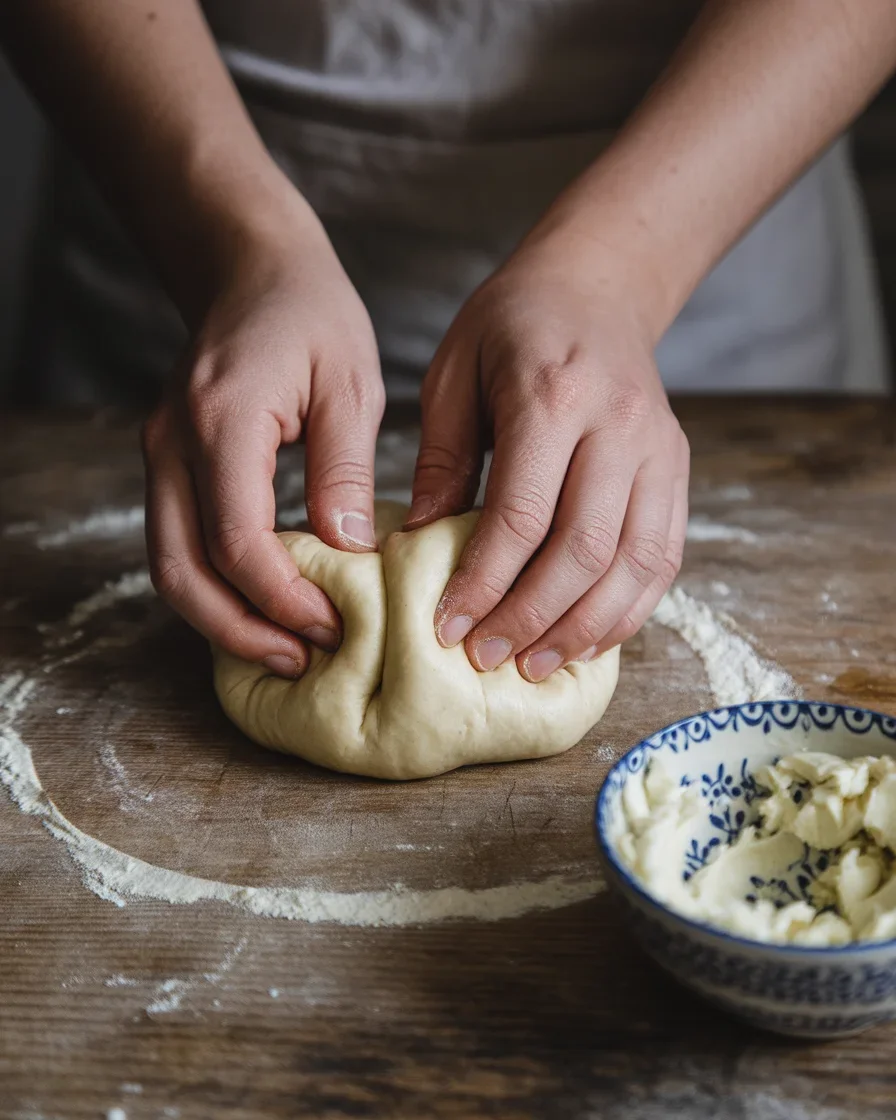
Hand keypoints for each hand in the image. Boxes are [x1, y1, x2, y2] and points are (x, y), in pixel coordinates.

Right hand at [143, 209, 384, 678]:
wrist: (251, 270)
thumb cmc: (311, 315)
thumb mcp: (350, 384)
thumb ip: (344, 470)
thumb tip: (347, 553)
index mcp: (222, 421)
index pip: (237, 540)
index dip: (283, 598)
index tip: (334, 626)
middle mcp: (173, 444)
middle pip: (181, 570)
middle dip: (240, 629)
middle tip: (302, 661)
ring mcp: (160, 455)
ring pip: (170, 566)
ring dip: (222, 618)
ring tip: (285, 647)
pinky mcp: (169, 464)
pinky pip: (179, 543)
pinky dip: (215, 586)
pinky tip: (264, 605)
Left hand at [406, 233, 688, 679]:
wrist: (598, 286)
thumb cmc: (512, 327)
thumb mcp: (453, 374)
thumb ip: (439, 460)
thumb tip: (417, 545)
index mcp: (552, 397)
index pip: (520, 517)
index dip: (482, 584)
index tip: (445, 628)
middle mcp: (617, 427)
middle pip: (581, 551)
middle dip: (529, 618)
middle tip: (485, 657)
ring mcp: (658, 450)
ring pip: (632, 565)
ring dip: (582, 628)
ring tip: (535, 666)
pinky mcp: (677, 469)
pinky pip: (663, 557)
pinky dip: (628, 608)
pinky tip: (588, 638)